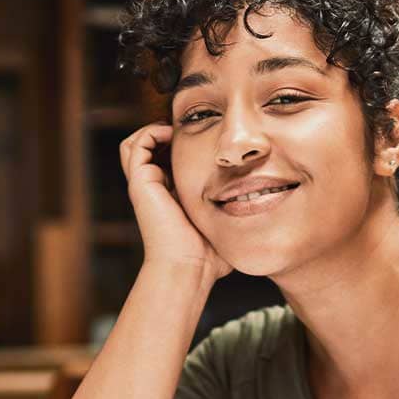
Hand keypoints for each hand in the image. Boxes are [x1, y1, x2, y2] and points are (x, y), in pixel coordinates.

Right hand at [119, 123, 230, 282]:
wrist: (188, 268)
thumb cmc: (208, 257)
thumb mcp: (224, 227)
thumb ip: (235, 216)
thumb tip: (263, 212)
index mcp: (169, 196)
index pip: (165, 160)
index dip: (180, 146)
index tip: (205, 140)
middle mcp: (153, 188)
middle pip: (146, 149)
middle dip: (165, 133)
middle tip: (189, 132)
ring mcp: (144, 185)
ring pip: (134, 143)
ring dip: (154, 130)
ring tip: (176, 131)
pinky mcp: (141, 182)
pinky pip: (136, 145)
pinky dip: (152, 132)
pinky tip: (173, 137)